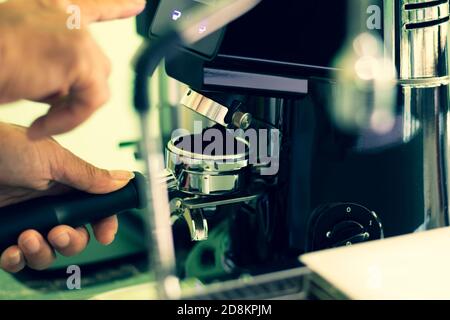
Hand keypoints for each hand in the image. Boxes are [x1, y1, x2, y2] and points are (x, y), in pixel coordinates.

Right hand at [0, 0, 145, 138]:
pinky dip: (69, 119)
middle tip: (46, 107)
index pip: (93, 7)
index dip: (116, 7)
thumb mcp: (20, 56)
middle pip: (95, 63)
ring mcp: (75, 35)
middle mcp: (66, 15)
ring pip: (95, 85)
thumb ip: (51, 61)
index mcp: (51, 8)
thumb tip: (65, 86)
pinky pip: (90, 101)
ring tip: (41, 119)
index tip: (136, 4)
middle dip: (74, 91)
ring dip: (70, 109)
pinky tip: (43, 125)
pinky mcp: (78, 59)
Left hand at [0, 123, 133, 271]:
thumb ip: (89, 176)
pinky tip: (13, 250)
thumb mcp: (53, 159)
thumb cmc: (2, 148)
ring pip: (48, 252)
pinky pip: (17, 259)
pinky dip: (17, 260)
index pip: (95, 210)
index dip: (104, 223)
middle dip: (72, 241)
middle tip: (60, 233)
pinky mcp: (4, 235)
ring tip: (30, 238)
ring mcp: (26, 221)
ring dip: (43, 252)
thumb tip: (123, 179)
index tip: (106, 234)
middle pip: (75, 237)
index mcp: (65, 184)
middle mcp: (48, 205)